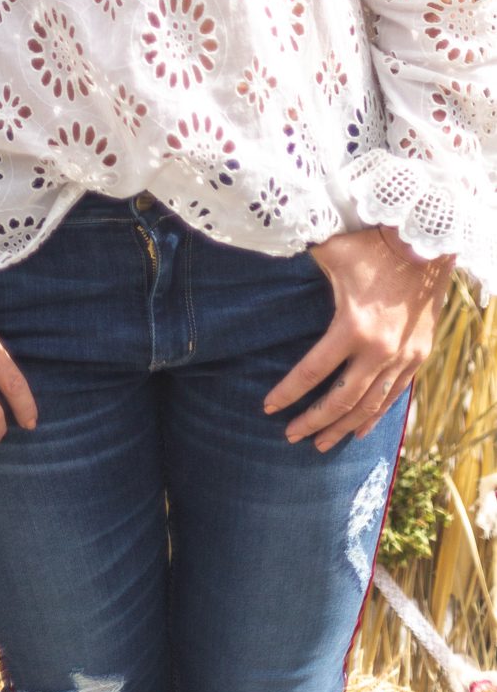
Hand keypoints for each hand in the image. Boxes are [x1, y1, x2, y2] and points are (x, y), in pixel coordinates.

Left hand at [264, 226, 451, 451]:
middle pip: (340, 400)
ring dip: (342, 428)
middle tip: (289, 436)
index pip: (313, 371)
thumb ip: (298, 262)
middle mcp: (379, 350)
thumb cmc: (371, 247)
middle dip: (313, 421)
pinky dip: (375, 417)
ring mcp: (402, 357)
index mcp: (352, 327)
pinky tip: (358, 430)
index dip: (289, 392)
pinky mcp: (417, 357)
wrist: (424, 247)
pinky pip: (394, 397)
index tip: (268, 407)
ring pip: (369, 406)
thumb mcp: (330, 252)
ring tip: (319, 444)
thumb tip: (267, 254)